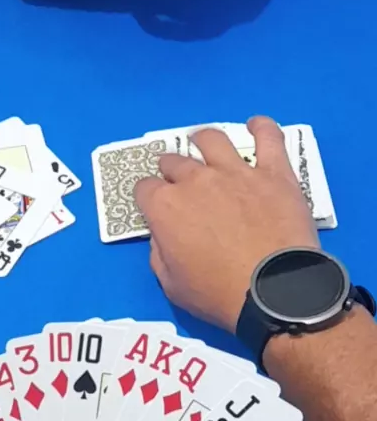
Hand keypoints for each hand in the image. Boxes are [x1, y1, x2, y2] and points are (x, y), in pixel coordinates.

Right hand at [134, 117, 318, 331]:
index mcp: (166, 207)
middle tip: (178, 179)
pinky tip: (257, 125)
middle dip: (171, 169)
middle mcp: (196, 180)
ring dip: (203, 140)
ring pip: (212, 140)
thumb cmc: (218, 294)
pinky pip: (268, 138)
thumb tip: (162, 233)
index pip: (144, 189)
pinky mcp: (273, 172)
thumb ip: (160, 252)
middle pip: (174, 162)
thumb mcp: (171, 284)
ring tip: (203, 142)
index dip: (148, 197)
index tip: (154, 205)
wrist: (274, 293)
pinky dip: (261, 128)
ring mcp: (236, 172)